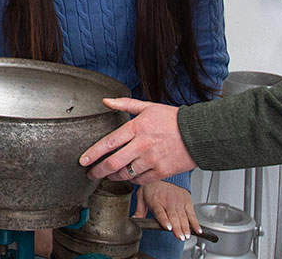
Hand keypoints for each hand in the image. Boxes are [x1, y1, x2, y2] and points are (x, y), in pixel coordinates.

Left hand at [79, 98, 194, 185]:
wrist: (199, 134)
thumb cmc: (174, 120)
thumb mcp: (149, 107)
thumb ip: (125, 104)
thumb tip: (106, 101)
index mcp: (137, 128)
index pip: (108, 142)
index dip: (93, 153)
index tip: (83, 160)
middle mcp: (142, 145)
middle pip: (113, 163)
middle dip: (98, 171)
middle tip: (91, 174)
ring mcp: (151, 160)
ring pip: (125, 174)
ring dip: (113, 176)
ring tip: (108, 175)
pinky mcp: (161, 172)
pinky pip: (140, 180)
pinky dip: (131, 180)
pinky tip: (128, 177)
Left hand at [135, 180, 199, 241]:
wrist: (163, 175)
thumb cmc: (152, 187)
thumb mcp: (141, 196)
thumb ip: (139, 209)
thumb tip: (134, 219)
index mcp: (156, 200)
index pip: (160, 212)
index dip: (164, 220)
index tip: (168, 227)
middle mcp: (168, 201)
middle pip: (173, 216)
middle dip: (177, 228)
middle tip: (180, 237)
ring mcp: (178, 201)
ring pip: (183, 216)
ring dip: (186, 227)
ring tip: (187, 236)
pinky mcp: (187, 201)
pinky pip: (192, 213)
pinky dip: (195, 222)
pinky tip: (197, 230)